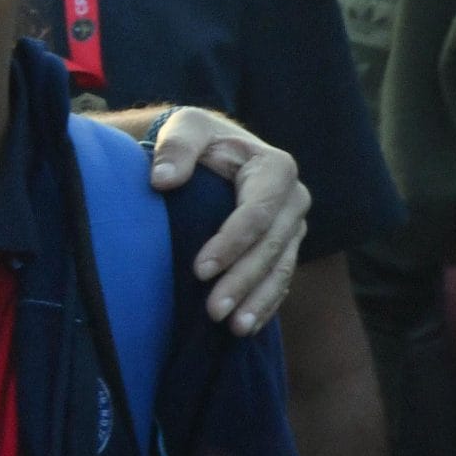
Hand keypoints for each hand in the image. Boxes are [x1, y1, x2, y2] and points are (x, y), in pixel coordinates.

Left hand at [146, 107, 307, 336]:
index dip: (230, 243)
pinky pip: (281, 279)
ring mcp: (292, 225)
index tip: (199, 270)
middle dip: (243, 280)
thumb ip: (175, 147)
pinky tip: (246, 327)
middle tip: (213, 311)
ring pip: (280, 268)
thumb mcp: (184, 127)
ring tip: (234, 328)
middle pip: (270, 247)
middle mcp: (293, 199)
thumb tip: (162, 179)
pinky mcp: (286, 246)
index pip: (255, 213)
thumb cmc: (196, 138)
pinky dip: (265, 302)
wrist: (212, 150)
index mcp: (275, 168)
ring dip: (258, 300)